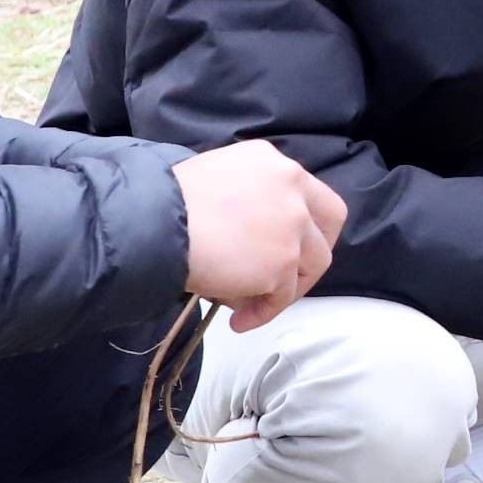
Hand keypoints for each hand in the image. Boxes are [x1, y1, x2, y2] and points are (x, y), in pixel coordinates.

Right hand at [176, 141, 346, 329]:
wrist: (154, 223)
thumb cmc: (167, 204)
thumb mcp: (217, 179)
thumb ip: (249, 196)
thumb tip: (256, 236)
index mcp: (273, 161)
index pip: (312, 194)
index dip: (306, 225)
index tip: (289, 247)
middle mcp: (292, 185)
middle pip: (328, 227)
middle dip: (313, 257)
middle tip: (290, 280)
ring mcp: (293, 223)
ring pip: (310, 266)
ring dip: (284, 291)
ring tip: (250, 306)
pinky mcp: (284, 260)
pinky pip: (282, 296)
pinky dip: (262, 313)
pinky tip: (238, 321)